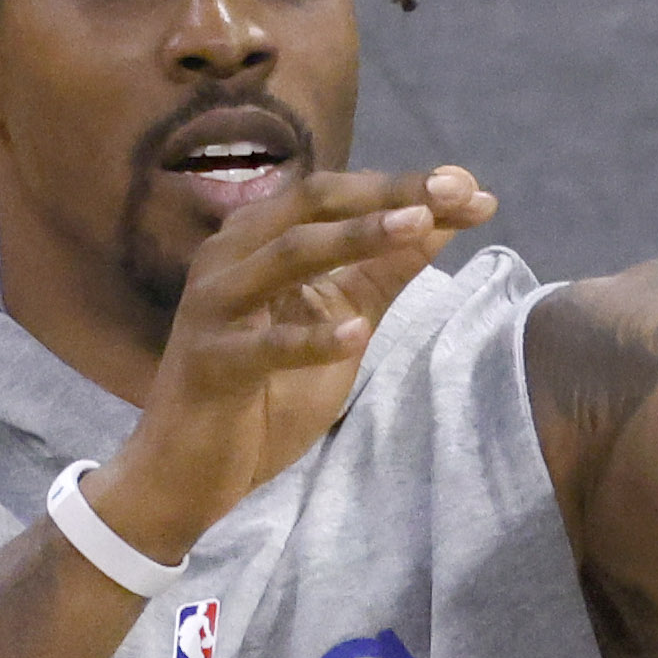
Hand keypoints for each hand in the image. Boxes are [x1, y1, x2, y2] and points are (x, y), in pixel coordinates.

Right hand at [83, 166, 498, 556]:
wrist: (186, 471)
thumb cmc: (265, 390)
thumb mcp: (341, 321)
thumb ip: (385, 269)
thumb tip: (446, 218)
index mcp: (260, 238)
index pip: (338, 194)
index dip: (404, 187)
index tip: (471, 189)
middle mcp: (231, 256)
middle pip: (312, 204)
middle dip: (386, 194)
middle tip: (453, 192)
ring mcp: (215, 307)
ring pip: (286, 256)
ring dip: (354, 238)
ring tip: (416, 229)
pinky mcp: (210, 363)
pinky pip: (262, 346)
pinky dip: (310, 339)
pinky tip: (355, 334)